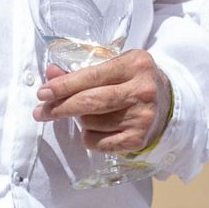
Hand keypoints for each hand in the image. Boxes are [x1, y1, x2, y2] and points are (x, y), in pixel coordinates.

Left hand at [32, 49, 172, 154]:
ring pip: (91, 123)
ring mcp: (142, 117)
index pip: (91, 76)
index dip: (63, 86)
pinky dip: (89, 136)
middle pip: (90, 102)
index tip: (43, 93)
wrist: (167, 103)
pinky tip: (96, 128)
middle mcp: (141, 90)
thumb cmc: (133, 81)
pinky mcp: (139, 139)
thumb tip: (50, 74)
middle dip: (61, 108)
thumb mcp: (114, 67)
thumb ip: (82, 71)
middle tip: (41, 112)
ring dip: (80, 120)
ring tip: (86, 114)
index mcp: (135, 64)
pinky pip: (98, 143)